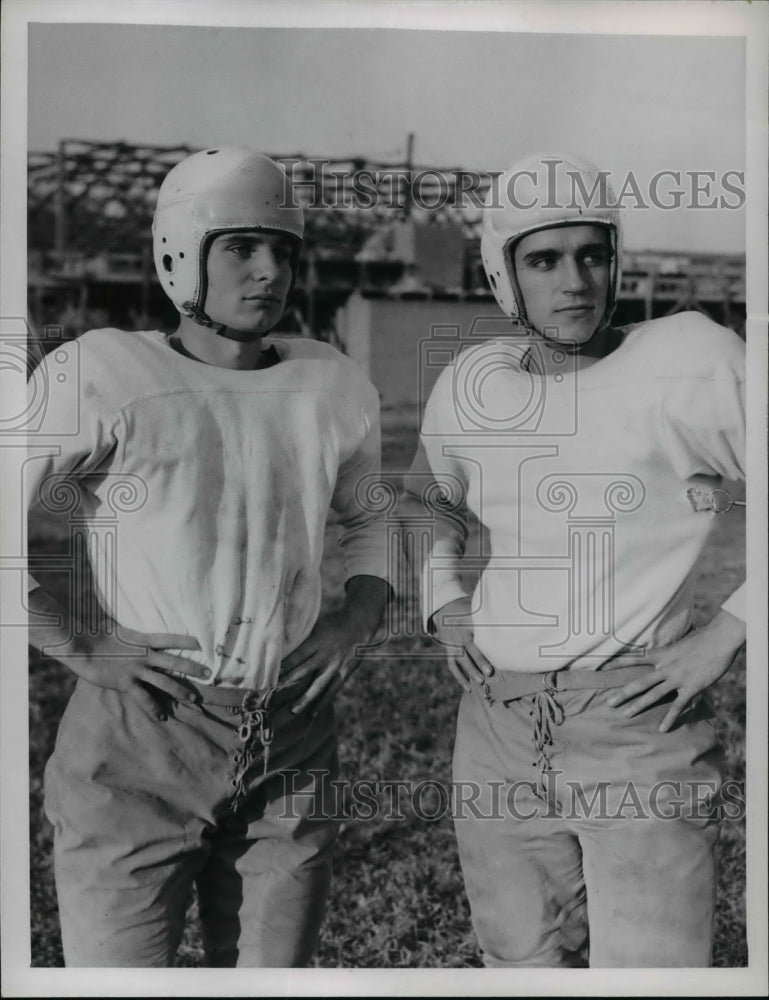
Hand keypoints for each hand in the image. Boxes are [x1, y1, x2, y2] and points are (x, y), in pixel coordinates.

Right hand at [59, 624, 207, 719]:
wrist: (82, 645)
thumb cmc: (97, 634)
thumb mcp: (118, 628)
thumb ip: (131, 632)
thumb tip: (131, 625)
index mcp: (143, 639)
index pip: (171, 639)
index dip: (187, 641)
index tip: (203, 644)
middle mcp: (144, 655)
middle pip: (175, 662)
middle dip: (193, 668)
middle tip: (209, 674)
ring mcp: (136, 670)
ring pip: (164, 682)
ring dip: (180, 690)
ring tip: (193, 699)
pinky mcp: (126, 683)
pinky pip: (144, 697)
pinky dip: (154, 707)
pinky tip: (162, 716)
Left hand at [280, 575, 389, 715]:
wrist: (360, 623)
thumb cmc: (334, 621)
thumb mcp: (317, 623)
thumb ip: (302, 635)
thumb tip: (282, 642)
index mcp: (317, 640)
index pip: (296, 656)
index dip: (283, 667)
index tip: (270, 676)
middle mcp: (325, 655)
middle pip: (303, 672)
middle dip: (287, 683)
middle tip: (272, 695)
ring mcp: (335, 666)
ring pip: (318, 685)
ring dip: (305, 698)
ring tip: (293, 710)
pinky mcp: (344, 672)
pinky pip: (333, 690)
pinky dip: (323, 701)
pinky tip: (314, 712)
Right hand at [431, 595, 494, 692]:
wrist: (442, 609)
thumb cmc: (465, 607)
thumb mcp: (474, 604)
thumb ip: (488, 610)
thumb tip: (510, 609)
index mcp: (467, 622)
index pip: (478, 631)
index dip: (487, 639)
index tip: (499, 648)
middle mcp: (460, 634)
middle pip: (469, 648)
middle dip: (479, 660)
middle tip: (489, 671)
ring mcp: (453, 644)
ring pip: (460, 659)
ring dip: (470, 671)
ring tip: (481, 681)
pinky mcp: (448, 651)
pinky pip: (452, 666)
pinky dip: (459, 678)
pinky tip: (469, 688)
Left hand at [606, 609, 745, 731]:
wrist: (718, 639)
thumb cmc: (703, 637)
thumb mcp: (681, 641)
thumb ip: (672, 650)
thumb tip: (670, 650)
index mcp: (662, 654)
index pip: (636, 658)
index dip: (619, 663)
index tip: (604, 667)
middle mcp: (665, 667)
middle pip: (639, 682)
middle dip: (623, 693)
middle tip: (609, 703)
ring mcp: (677, 678)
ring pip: (653, 695)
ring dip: (639, 706)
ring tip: (626, 714)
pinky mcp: (691, 687)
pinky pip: (677, 706)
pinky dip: (669, 718)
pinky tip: (662, 729)